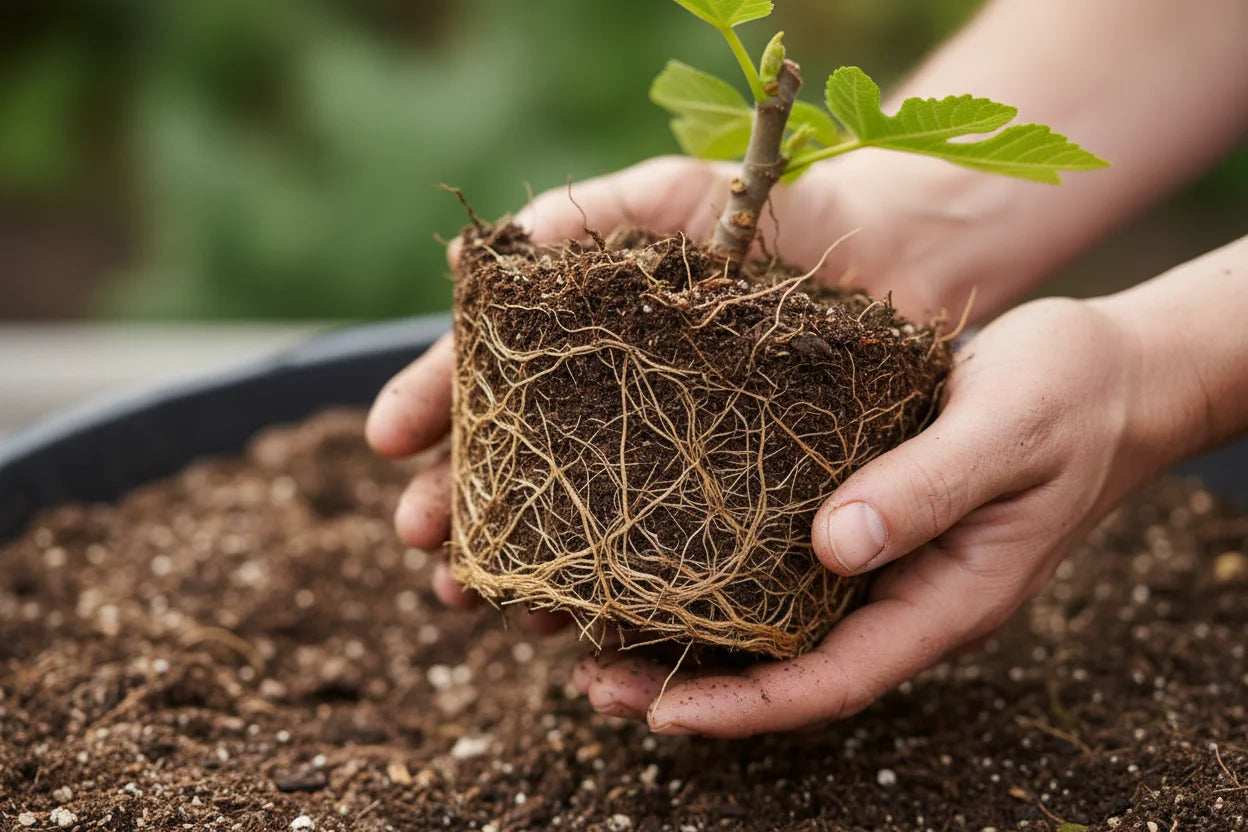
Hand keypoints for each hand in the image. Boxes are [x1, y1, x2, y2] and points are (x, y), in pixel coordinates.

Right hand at [367, 154, 942, 619]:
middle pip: (519, 464)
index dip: (434, 404)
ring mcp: (671, 458)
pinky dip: (617, 590)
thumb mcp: (660, 199)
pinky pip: (666, 555)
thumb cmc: (772, 209)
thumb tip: (457, 269)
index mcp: (584, 338)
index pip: (490, 374)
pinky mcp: (738, 502)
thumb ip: (569, 222)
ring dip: (519, 565)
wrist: (897, 246)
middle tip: (422, 545)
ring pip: (577, 523)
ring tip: (479, 595)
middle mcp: (615, 406)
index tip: (386, 443)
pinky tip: (577, 613)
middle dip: (460, 506)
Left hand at [572, 296, 1173, 735]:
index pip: (831, 681)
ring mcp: (884, 555)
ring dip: (691, 626)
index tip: (658, 713)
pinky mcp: (867, 509)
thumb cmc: (1074, 396)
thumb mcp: (1006, 432)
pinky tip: (660, 546)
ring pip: (775, 614)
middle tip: (588, 675)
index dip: (743, 707)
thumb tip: (832, 547)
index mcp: (942, 599)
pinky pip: (784, 556)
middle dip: (690, 679)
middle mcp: (902, 591)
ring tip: (595, 623)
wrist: (1115, 370)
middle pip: (785, 663)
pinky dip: (719, 562)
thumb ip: (927, 488)